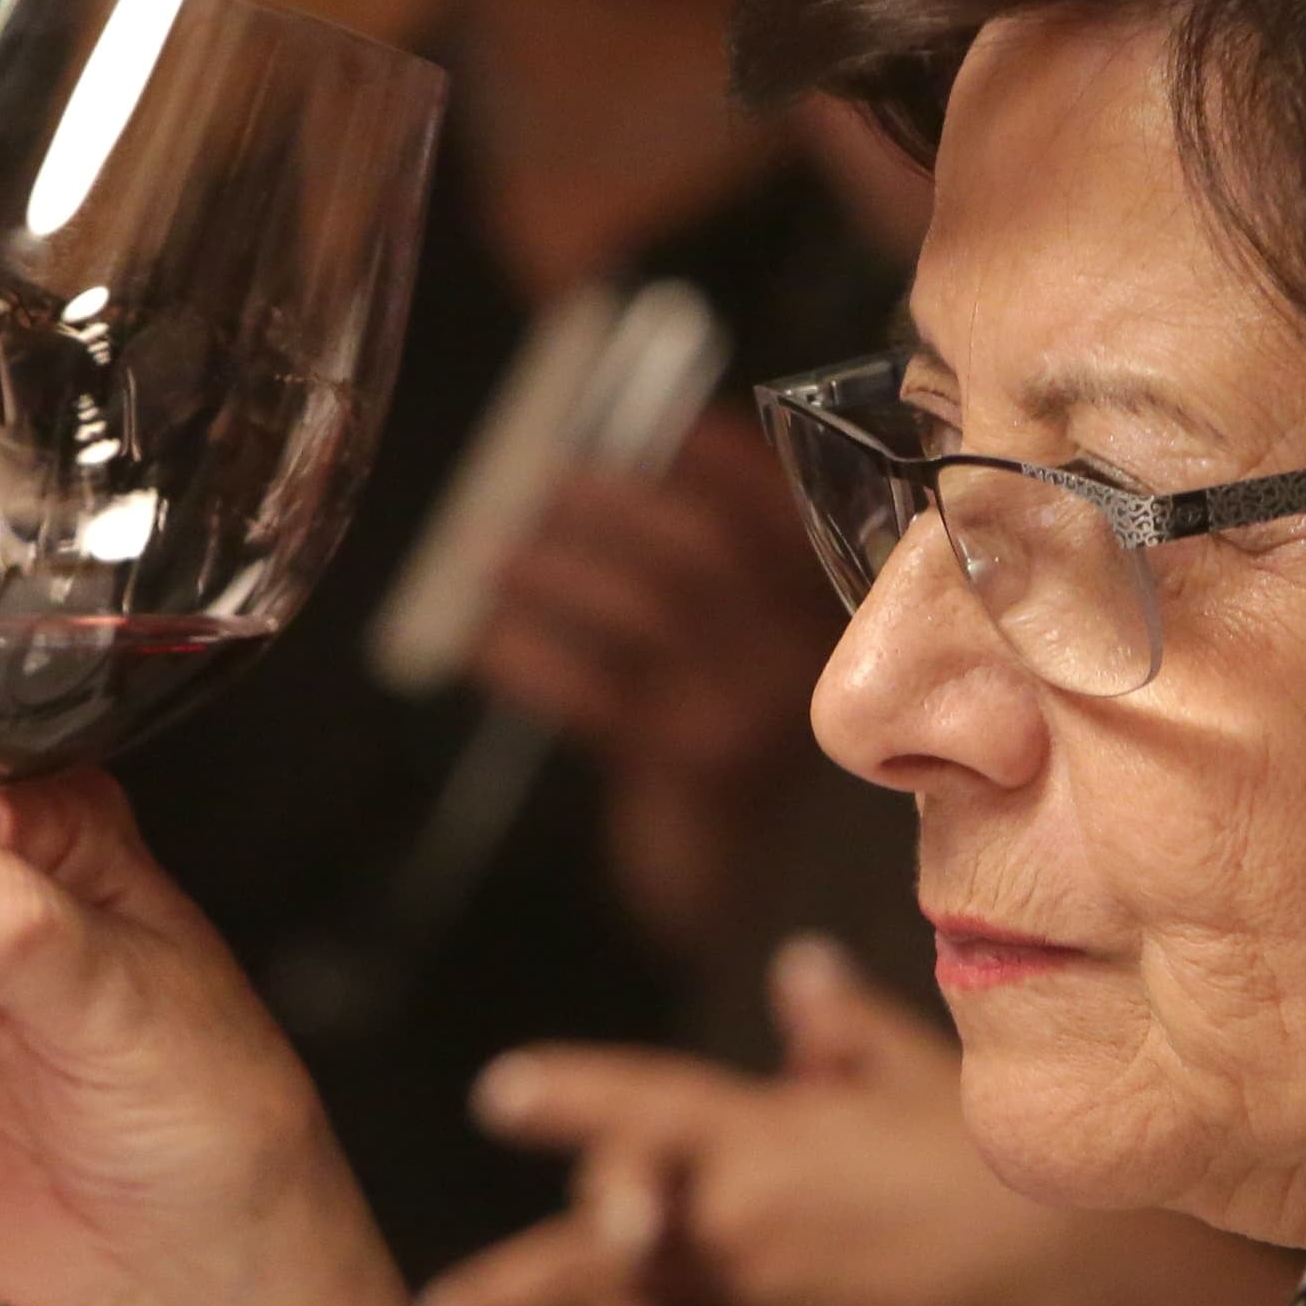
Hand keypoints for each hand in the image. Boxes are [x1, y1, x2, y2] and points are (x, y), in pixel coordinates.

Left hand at [423, 938, 1301, 1305]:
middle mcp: (741, 1239)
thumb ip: (847, 1034)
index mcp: (761, 1142)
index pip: (643, 1107)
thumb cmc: (1003, 1169)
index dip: (569, 1098)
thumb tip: (797, 973)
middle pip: (594, 1268)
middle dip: (512, 1297)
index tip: (498, 1096)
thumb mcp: (928, 1080)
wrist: (1082, 1285)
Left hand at [469, 415, 846, 951]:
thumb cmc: (722, 732)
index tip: (654, 424)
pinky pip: (596, 692)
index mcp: (825, 608)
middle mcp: (801, 655)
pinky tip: (481, 638)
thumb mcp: (744, 647)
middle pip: (703, 551)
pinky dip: (528, 657)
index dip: (717, 457)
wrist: (742, 881)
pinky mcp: (689, 765)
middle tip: (543, 477)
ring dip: (557, 572)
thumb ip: (721, 571)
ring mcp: (748, 712)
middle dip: (616, 502)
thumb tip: (619, 460)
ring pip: (644, 614)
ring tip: (490, 552)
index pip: (779, 510)